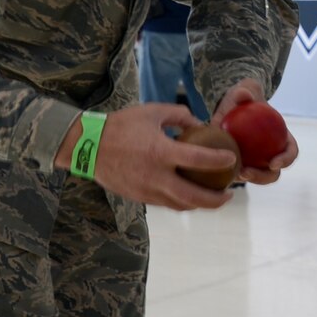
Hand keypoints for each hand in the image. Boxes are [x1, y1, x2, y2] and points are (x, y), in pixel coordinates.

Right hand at [60, 104, 234, 209]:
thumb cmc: (120, 125)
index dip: (219, 160)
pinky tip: (190, 195)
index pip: (198, 159)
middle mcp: (155, 175)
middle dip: (216, 200)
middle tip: (229, 195)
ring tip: (213, 198)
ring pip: (180, 205)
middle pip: (193, 197)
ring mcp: (146, 190)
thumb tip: (200, 123)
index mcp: (160, 152)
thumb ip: (179, 115)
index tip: (232, 159)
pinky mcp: (138, 197)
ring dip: (200, 205)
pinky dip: (181, 202)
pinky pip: (165, 204)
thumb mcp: (151, 112)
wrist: (84, 146)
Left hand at [214, 80, 297, 185]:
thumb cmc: (242, 100)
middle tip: (246, 173)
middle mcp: (271, 155)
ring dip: (244, 180)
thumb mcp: (243, 93)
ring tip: (230, 176)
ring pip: (255, 178)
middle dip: (262, 177)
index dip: (286, 160)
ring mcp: (256, 163)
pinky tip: (215, 172)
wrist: (229, 109)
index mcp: (282, 139)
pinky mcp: (239, 166)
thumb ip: (245, 93)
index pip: (290, 152)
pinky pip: (236, 173)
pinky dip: (229, 175)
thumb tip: (243, 95)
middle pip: (273, 173)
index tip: (273, 163)